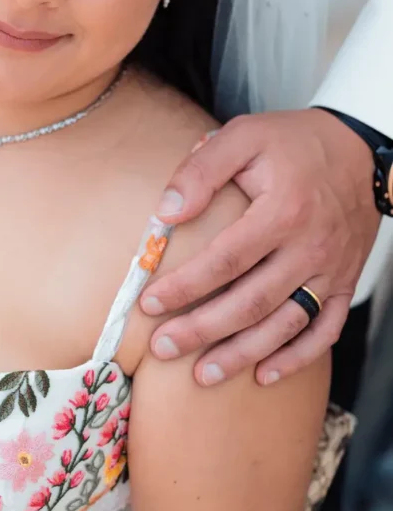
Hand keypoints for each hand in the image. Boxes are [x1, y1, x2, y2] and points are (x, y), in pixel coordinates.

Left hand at [141, 109, 379, 385]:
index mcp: (282, 211)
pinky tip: (263, 374)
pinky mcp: (344, 282)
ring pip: (284, 324)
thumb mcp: (243, 136)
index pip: (225, 260)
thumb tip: (166, 212)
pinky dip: (296, 358)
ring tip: (202, 374)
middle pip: (251, 302)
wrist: (360, 149)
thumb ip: (202, 170)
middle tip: (162, 347)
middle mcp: (309, 247)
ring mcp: (330, 269)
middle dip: (202, 330)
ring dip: (242, 353)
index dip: (185, 286)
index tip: (149, 303)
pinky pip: (324, 330)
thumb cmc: (293, 142)